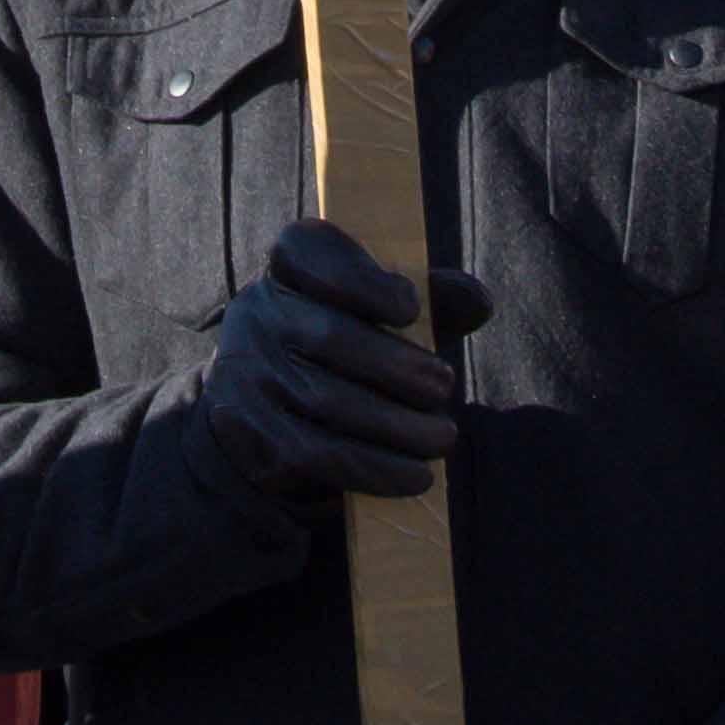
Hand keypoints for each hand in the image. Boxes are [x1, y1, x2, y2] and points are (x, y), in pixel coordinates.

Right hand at [197, 217, 466, 502]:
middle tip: (446, 386)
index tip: (410, 308)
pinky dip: (376, 468)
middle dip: (398, 365)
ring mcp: (246, 377)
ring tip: (443, 436)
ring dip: (397, 425)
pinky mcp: (251, 438)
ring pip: (326, 400)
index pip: (304, 250)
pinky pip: (318, 454)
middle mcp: (255, 316)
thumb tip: (478, 301)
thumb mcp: (382, 320)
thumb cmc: (343, 355)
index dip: (359, 276)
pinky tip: (416, 475)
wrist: (268, 423)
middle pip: (329, 336)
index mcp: (287, 272)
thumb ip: (430, 302)